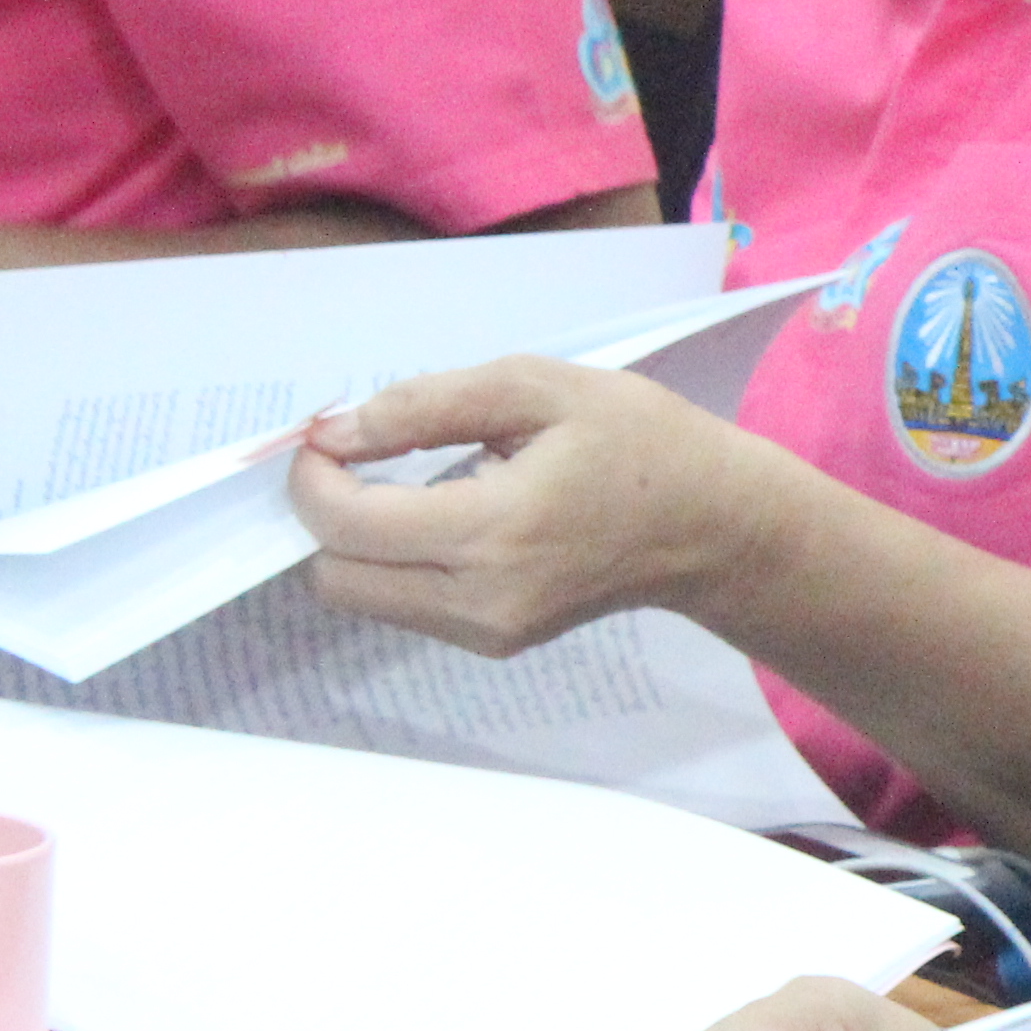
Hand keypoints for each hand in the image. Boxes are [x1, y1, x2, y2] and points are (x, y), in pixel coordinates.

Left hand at [292, 355, 790, 653]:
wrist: (718, 529)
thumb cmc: (640, 442)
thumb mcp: (542, 388)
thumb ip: (429, 404)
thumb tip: (337, 432)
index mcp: (495, 530)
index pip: (346, 524)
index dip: (313, 476)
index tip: (333, 433)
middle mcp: (480, 599)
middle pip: (335, 574)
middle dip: (328, 512)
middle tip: (361, 460)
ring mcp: (487, 632)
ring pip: (360, 595)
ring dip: (360, 539)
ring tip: (410, 487)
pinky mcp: (494, 642)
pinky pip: (402, 605)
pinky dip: (397, 560)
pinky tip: (444, 519)